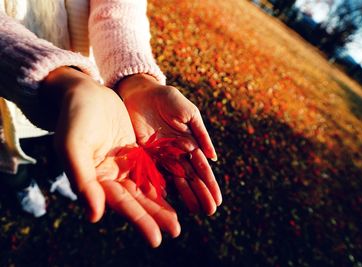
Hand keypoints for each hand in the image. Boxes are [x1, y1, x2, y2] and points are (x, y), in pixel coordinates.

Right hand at [38, 67, 179, 246]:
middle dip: (155, 216)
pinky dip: (162, 180)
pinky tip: (177, 190)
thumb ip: (83, 180)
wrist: (84, 93)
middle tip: (175, 230)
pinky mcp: (134, 152)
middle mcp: (109, 176)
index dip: (140, 220)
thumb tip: (95, 216)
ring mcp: (123, 164)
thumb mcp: (74, 147)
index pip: (121, 203)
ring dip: (161, 203)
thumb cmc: (74, 118)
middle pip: (136, 200)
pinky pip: (151, 169)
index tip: (157, 238)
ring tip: (177, 219)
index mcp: (95, 179)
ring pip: (145, 187)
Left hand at [116, 74, 221, 214]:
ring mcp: (160, 156)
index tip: (217, 201)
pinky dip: (158, 186)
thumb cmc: (168, 99)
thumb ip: (201, 134)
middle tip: (208, 211)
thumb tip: (213, 157)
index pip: (202, 168)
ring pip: (174, 179)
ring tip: (193, 210)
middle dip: (200, 194)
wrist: (141, 91)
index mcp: (190, 143)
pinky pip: (152, 173)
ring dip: (184, 195)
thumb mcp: (189, 113)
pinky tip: (164, 199)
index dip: (210, 184)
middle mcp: (176, 153)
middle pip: (190, 177)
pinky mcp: (143, 154)